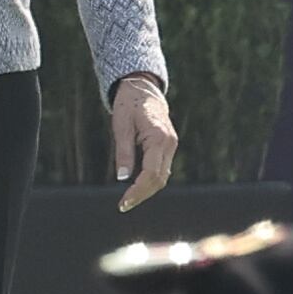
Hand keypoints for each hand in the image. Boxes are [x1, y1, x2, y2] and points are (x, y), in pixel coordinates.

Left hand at [110, 75, 177, 212]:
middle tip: (123, 206)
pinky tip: (136, 188)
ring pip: (162, 176)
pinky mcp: (168, 147)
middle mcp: (169, 143)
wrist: (143, 88)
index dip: (138, 191)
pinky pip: (161, 169)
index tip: (123, 202)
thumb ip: (123, 152)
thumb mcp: (121, 125)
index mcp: (159, 137)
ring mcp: (171, 145)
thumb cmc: (129, 104)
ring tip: (127, 200)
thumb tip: (122, 177)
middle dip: (142, 195)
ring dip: (146, 190)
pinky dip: (150, 181)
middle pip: (159, 179)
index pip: (151, 173)